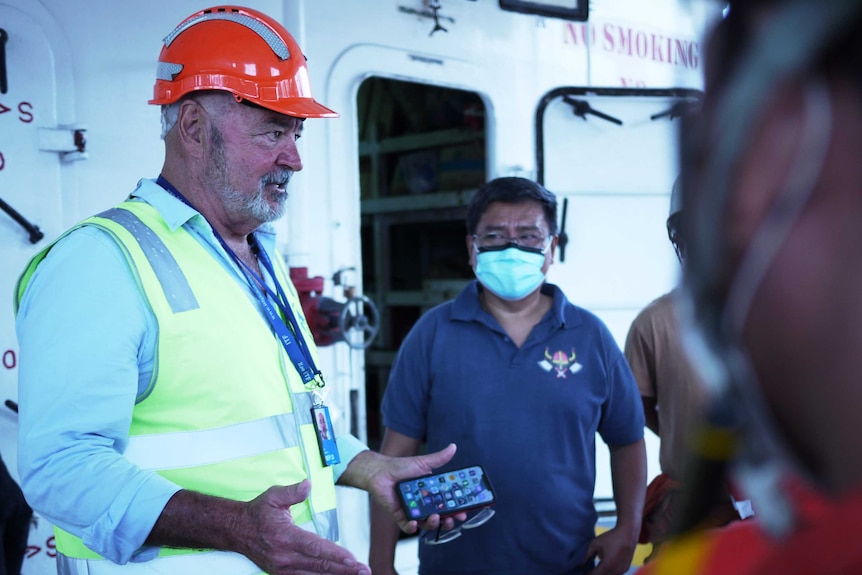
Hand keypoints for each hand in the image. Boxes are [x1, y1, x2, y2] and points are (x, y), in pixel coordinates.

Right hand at [240, 480, 370, 574]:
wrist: (236, 531)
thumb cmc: (258, 512)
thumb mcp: (273, 496)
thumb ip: (292, 491)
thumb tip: (309, 484)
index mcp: (285, 537)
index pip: (315, 548)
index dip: (336, 554)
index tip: (353, 559)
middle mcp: (285, 557)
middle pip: (320, 566)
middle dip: (344, 569)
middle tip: (364, 571)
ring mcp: (283, 569)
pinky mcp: (281, 574)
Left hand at [342, 443, 465, 533]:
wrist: (380, 471)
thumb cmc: (401, 467)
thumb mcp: (422, 463)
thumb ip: (439, 458)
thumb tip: (453, 447)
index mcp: (432, 493)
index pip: (448, 504)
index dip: (457, 509)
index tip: (464, 511)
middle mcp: (424, 503)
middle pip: (440, 517)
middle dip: (449, 521)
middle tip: (452, 519)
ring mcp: (413, 511)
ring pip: (426, 524)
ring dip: (433, 524)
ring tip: (435, 517)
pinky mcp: (400, 515)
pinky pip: (407, 526)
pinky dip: (412, 527)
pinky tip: (415, 523)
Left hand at [583, 526, 637, 574]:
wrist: (628, 533)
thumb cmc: (610, 537)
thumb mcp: (595, 544)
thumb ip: (586, 556)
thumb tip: (579, 565)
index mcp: (607, 564)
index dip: (587, 574)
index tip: (583, 572)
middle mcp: (615, 570)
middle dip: (595, 574)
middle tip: (589, 570)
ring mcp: (622, 571)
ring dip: (602, 574)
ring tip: (596, 568)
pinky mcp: (625, 569)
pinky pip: (615, 574)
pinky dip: (609, 572)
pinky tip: (605, 567)